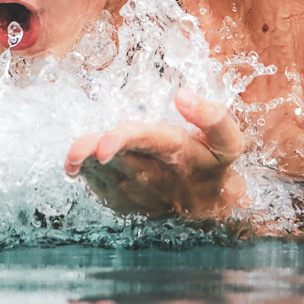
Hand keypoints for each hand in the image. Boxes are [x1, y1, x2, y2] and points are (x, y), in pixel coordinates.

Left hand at [64, 88, 247, 218]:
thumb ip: (214, 117)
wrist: (209, 208)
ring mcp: (134, 193)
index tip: (104, 143)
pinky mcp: (120, 202)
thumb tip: (183, 95)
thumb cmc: (212, 165)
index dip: (123, 140)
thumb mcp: (228, 142)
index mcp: (176, 153)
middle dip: (91, 151)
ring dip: (84, 159)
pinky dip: (84, 169)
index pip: (147, 142)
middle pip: (116, 158)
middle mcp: (153, 176)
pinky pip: (94, 182)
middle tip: (74, 150)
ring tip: (75, 152)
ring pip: (100, 171)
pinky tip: (82, 159)